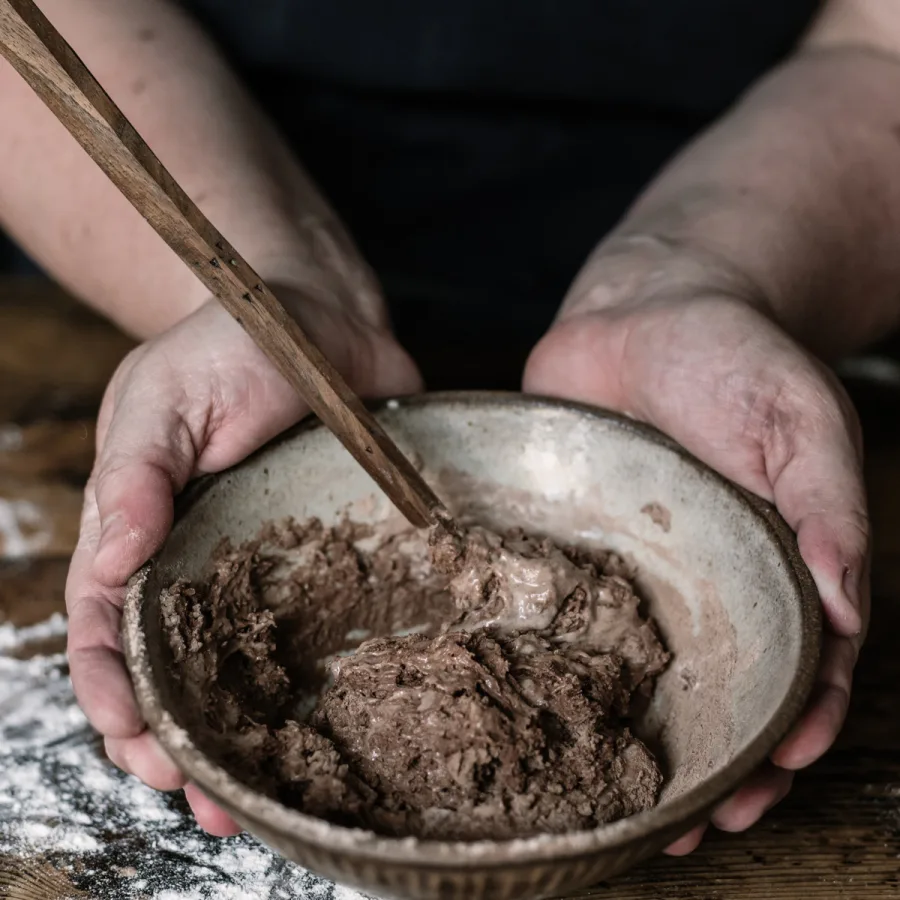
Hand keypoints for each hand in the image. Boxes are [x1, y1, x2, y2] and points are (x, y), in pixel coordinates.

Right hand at [66, 290, 420, 834]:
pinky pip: (323, 626)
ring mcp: (271, 563)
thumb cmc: (230, 344)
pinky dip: (317, 683)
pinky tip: (330, 729)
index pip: (110, 626)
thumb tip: (111, 561)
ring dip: (247, 735)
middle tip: (205, 801)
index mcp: (144, 528)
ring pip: (247, 665)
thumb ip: (134, 473)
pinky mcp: (332, 552)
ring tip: (258, 802)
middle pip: (177, 667)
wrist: (320, 319)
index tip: (138, 740)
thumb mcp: (164, 395)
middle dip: (180, 740)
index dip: (114, 691)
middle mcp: (203, 558)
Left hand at [524, 236, 868, 853]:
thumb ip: (828, 507)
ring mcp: (640, 567)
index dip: (798, 720)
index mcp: (777, 558)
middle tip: (702, 823)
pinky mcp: (578, 545)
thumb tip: (851, 607)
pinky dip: (572, 668)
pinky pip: (573, 614)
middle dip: (722, 759)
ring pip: (647, 671)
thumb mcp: (800, 421)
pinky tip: (553, 712)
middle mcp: (710, 575)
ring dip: (648, 739)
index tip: (780, 769)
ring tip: (638, 808)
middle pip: (724, 685)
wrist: (643, 308)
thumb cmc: (733, 358)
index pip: (803, 659)